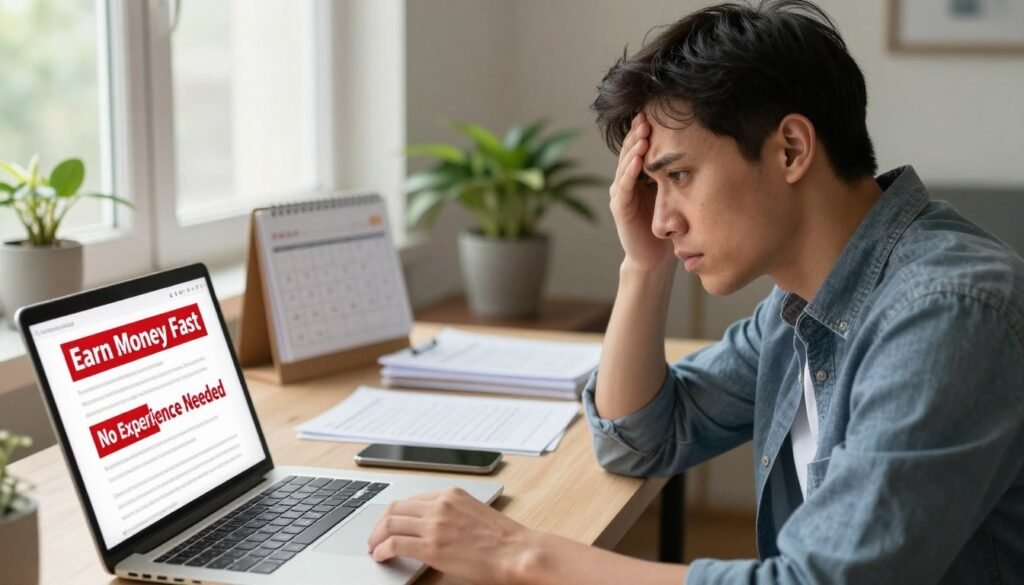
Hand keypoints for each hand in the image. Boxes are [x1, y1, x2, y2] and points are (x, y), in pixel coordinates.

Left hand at [367, 487, 535, 584]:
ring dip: (376, 537)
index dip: (395, 513)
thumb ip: (451, 513)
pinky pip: (394, 544)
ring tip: (374, 548)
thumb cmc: (503, 538)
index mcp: (451, 494)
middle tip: (375, 537)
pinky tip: (381, 556)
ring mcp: (434, 524)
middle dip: (380, 524)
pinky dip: (382, 550)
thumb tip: (431, 524)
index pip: (411, 499)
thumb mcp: (474, 512)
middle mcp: (440, 504)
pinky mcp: (431, 546)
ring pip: (390, 524)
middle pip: (395, 508)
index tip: (390, 524)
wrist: (517, 551)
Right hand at [609, 112, 674, 271]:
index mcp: (640, 174)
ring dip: (634, 148)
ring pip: (626, 164)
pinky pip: (624, 186)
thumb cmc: (670, 225)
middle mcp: (628, 180)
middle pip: (630, 150)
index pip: (641, 146)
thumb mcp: (677, 192)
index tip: (655, 111)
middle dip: (638, 132)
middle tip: (646, 115)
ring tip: (643, 133)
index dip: (646, 129)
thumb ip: (680, 172)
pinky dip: (630, 171)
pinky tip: (638, 160)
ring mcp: (622, 193)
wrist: (656, 257)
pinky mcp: (620, 208)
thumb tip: (706, 147)